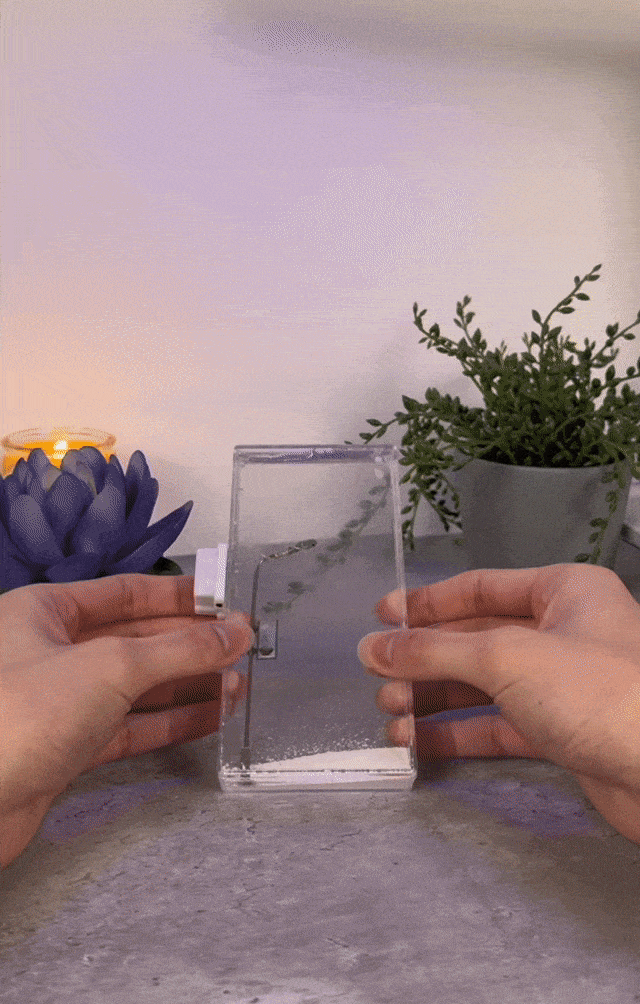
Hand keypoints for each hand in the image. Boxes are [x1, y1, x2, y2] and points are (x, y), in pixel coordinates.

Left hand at [0, 573, 252, 866]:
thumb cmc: (20, 717)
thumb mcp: (111, 666)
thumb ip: (180, 649)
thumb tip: (235, 632)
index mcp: (44, 612)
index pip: (124, 593)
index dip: (178, 597)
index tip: (223, 601)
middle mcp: (50, 652)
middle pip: (135, 640)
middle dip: (190, 645)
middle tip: (240, 646)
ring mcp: (58, 703)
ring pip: (135, 686)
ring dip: (187, 686)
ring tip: (238, 684)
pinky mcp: (66, 749)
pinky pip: (128, 726)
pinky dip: (169, 722)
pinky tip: (209, 717)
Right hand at [357, 563, 639, 843]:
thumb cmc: (598, 693)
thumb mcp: (505, 658)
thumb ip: (434, 650)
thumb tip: (374, 647)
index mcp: (564, 592)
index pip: (482, 588)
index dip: (428, 602)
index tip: (382, 616)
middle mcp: (564, 633)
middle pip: (477, 639)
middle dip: (425, 659)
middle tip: (378, 676)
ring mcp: (564, 686)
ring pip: (484, 686)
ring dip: (434, 699)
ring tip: (390, 715)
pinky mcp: (562, 734)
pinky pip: (498, 726)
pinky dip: (458, 733)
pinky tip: (420, 743)